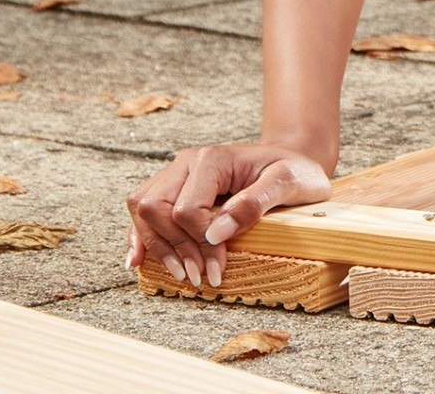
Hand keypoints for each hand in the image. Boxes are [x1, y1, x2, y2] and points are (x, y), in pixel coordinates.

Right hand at [124, 142, 331, 288]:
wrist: (291, 162)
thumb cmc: (294, 171)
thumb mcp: (290, 182)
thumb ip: (256, 202)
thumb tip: (216, 232)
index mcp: (212, 158)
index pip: (186, 208)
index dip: (198, 242)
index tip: (219, 266)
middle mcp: (187, 162)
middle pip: (154, 207)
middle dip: (175, 247)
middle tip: (199, 277)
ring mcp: (177, 174)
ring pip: (142, 209)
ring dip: (158, 246)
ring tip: (183, 274)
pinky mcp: (174, 189)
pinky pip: (143, 211)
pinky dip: (141, 236)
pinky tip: (139, 260)